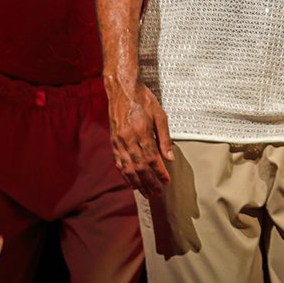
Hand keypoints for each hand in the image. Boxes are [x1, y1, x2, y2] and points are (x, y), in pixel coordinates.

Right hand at [107, 78, 174, 194]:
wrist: (122, 89)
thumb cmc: (143, 100)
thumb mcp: (160, 115)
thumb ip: (165, 138)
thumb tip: (170, 158)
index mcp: (142, 132)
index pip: (152, 159)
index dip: (159, 173)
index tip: (166, 182)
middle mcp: (128, 139)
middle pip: (140, 168)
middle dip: (150, 183)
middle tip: (158, 193)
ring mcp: (119, 142)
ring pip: (128, 168)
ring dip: (137, 183)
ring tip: (146, 193)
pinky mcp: (113, 142)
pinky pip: (118, 163)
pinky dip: (125, 175)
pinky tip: (131, 182)